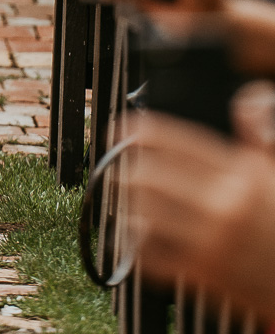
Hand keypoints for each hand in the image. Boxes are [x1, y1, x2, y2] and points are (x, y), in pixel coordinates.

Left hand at [126, 111, 274, 317]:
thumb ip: (256, 136)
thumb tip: (245, 101)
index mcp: (242, 175)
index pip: (181, 144)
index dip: (144, 132)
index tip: (123, 128)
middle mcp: (225, 206)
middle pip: (154, 177)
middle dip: (128, 168)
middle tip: (120, 166)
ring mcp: (214, 242)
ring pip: (148, 213)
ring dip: (129, 203)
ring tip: (125, 197)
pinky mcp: (205, 274)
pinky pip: (156, 256)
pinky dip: (138, 244)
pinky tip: (136, 235)